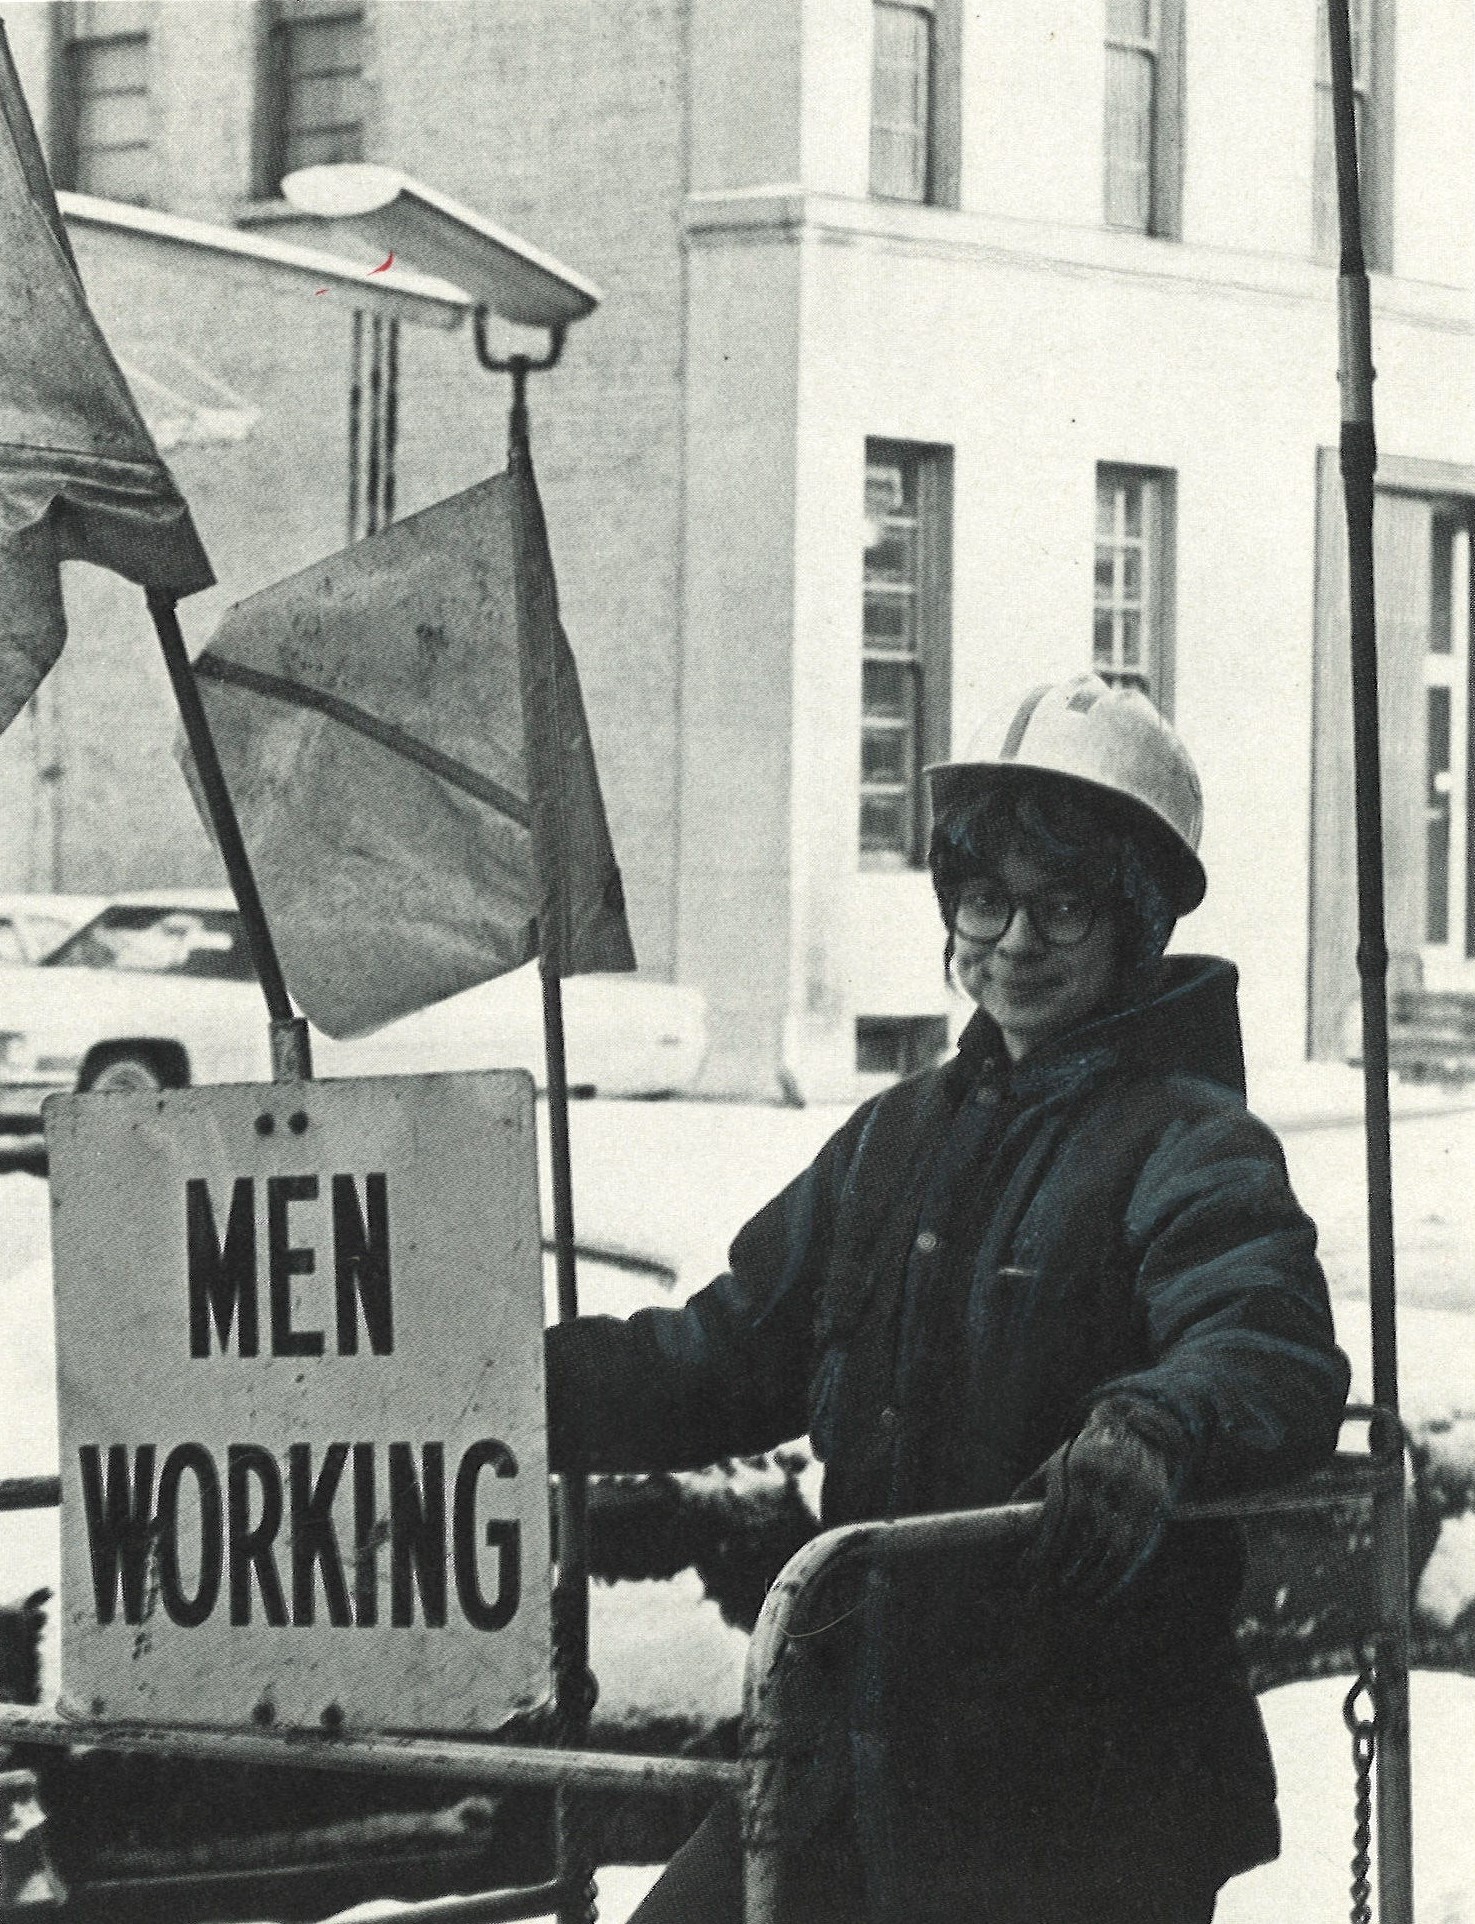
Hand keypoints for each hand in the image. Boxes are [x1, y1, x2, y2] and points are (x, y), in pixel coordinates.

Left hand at [1016, 1399, 1181, 1604]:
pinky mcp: (1154, 1507)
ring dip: (1090, 1579)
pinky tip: (1101, 1593)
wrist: (1141, 1427)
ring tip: (1071, 1596)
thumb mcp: (1060, 1457)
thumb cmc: (1091, 1449)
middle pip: (1081, 1536)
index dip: (1041, 1548)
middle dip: (1059, 1569)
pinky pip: (1136, 1551)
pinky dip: (1118, 1577)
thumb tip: (1010, 1508)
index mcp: (1078, 1469)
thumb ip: (1036, 1482)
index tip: (1025, 1571)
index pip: (1057, 1517)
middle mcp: (1106, 1482)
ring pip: (1111, 1548)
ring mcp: (1134, 1494)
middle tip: (1041, 1593)